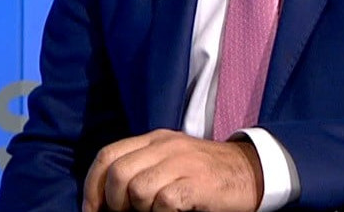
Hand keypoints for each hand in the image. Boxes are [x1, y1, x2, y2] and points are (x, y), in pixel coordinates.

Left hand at [81, 129, 263, 211]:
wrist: (251, 171)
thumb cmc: (205, 173)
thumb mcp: (171, 159)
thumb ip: (142, 167)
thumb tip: (108, 199)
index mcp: (154, 139)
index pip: (108, 155)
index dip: (93, 185)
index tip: (93, 209)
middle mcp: (165, 146)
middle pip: (118, 173)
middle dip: (113, 202)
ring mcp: (182, 163)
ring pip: (137, 189)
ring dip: (140, 209)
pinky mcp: (197, 183)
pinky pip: (163, 202)